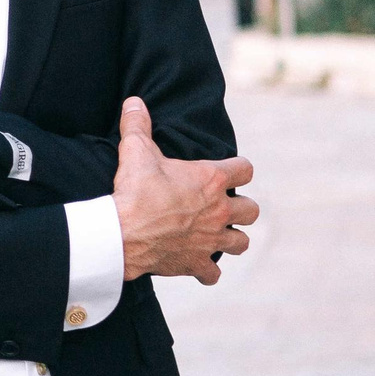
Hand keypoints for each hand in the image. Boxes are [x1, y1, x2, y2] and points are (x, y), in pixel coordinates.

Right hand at [113, 97, 255, 285]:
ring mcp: (211, 240)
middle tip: (220, 206)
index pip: (246, 170)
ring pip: (241, 243)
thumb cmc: (134, 191)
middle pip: (252, 210)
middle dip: (241, 208)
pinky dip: (208, 271)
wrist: (122, 234)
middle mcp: (219, 211)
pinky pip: (214, 273)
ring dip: (232, 239)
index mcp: (211, 180)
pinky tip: (198, 265)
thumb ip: (138, 125)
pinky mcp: (197, 263)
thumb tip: (133, 102)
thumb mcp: (135, 151)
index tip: (225, 172)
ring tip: (216, 235)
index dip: (237, 170)